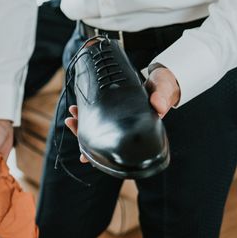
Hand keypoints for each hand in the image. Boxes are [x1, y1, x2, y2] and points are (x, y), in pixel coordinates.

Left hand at [65, 66, 180, 165]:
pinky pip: (98, 115)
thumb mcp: (164, 91)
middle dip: (83, 133)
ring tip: (71, 113)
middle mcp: (125, 127)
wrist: (162, 81)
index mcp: (136, 130)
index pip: (116, 146)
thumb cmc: (163, 89)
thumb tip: (159, 107)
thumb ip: (162, 98)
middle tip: (71, 122)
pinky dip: (87, 113)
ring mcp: (118, 119)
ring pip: (97, 126)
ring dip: (82, 122)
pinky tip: (77, 109)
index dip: (99, 153)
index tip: (84, 156)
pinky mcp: (114, 108)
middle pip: (101, 137)